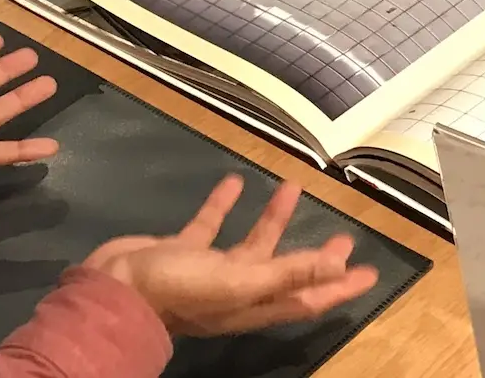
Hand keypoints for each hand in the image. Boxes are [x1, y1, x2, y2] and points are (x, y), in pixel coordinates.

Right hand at [84, 176, 379, 337]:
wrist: (114, 289)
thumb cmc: (178, 290)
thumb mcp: (239, 282)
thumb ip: (287, 273)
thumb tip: (336, 267)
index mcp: (255, 303)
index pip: (309, 297)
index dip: (340, 287)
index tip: (370, 273)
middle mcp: (238, 289)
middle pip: (288, 273)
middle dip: (316, 258)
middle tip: (344, 238)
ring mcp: (209, 270)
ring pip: (252, 244)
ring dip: (273, 219)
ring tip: (291, 187)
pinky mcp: (183, 250)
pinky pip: (210, 225)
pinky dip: (223, 205)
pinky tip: (233, 181)